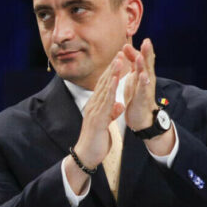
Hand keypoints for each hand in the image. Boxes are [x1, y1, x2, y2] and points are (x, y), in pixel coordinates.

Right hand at [65, 53, 126, 192]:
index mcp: (96, 106)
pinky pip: (106, 101)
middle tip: (119, 51)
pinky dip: (111, 88)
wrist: (87, 155)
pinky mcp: (97, 118)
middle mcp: (93, 105)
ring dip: (112, 73)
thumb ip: (111, 113)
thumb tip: (118, 105)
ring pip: (105, 88)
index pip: (105, 85)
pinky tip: (116, 79)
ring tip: (119, 59)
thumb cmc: (96, 141)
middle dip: (112, 67)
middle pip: (104, 82)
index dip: (112, 72)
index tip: (118, 59)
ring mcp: (94, 111)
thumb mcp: (107, 124)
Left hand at [121, 38, 156, 130]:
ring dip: (144, 66)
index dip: (138, 50)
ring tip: (142, 56)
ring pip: (146, 75)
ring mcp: (146, 88)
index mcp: (142, 73)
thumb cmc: (137, 95)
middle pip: (147, 63)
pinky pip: (144, 89)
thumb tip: (125, 47)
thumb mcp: (133, 76)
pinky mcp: (143, 98)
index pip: (142, 59)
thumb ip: (131, 63)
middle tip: (147, 41)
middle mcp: (146, 79)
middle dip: (147, 53)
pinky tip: (143, 76)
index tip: (135, 39)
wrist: (141, 117)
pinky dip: (143, 82)